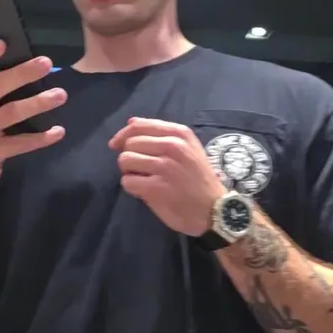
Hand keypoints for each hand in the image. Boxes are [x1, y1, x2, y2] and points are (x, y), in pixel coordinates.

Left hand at [108, 118, 227, 235]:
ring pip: (125, 160)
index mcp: (180, 134)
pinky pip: (127, 181)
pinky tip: (145, 191)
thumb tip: (130, 122)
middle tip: (141, 169)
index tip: (116, 144)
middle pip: (129, 143)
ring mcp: (164, 167)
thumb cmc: (199, 179)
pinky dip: (132, 187)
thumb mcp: (189, 148)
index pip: (139, 125)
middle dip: (129, 156)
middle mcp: (173, 146)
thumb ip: (162, 135)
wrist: (216, 210)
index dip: (123, 135)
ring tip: (143, 179)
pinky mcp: (156, 188)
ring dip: (129, 171)